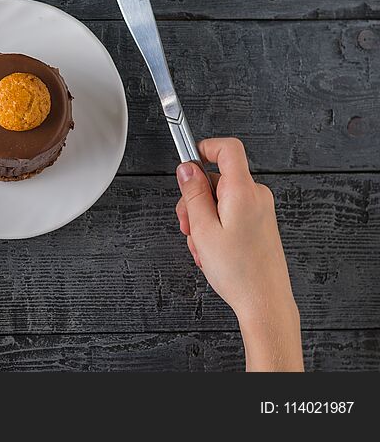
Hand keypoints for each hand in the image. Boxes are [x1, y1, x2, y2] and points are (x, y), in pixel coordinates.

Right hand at [175, 138, 302, 371]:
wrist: (264, 302)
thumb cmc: (239, 272)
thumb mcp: (203, 230)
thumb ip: (193, 195)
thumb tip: (187, 169)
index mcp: (243, 192)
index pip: (228, 149)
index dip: (204, 148)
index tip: (187, 160)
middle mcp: (256, 196)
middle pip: (217, 178)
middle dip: (195, 199)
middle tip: (188, 225)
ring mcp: (260, 210)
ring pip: (220, 199)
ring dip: (203, 218)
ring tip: (202, 245)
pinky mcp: (259, 223)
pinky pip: (231, 213)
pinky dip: (216, 227)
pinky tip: (212, 249)